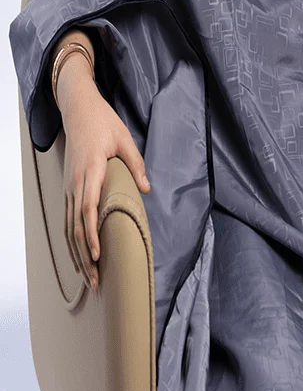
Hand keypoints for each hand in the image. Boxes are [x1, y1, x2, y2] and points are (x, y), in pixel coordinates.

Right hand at [58, 59, 150, 291]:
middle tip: (95, 281)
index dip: (91, 235)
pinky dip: (71, 241)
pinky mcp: (68, 187)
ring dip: (77, 254)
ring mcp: (69, 186)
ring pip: (68, 227)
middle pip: (75, 227)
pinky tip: (78, 256)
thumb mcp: (124, 138)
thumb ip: (135, 164)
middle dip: (84, 256)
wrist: (79, 109)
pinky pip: (68, 219)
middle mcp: (75, 182)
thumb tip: (147, 189)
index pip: (87, 209)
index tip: (98, 255)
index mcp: (90, 170)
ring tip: (88, 277)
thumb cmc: (103, 122)